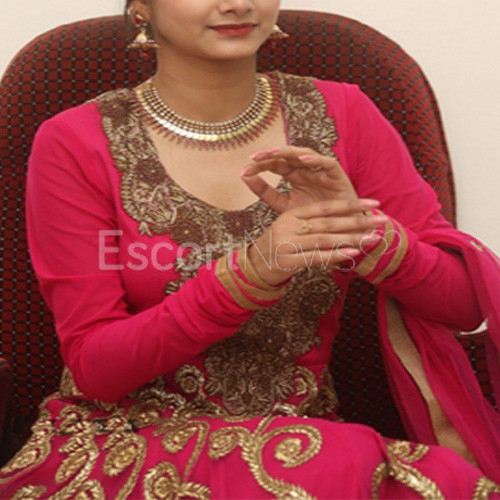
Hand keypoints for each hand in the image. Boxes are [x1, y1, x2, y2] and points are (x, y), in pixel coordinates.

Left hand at [241, 146, 357, 212]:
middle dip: (270, 155)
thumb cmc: (313, 218)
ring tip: (273, 153)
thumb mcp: (284, 206)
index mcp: (293, 175)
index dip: (259, 166)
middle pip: (286, 157)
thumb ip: (266, 192)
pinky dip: (316, 160)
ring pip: (304, 155)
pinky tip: (302, 159)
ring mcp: (321, 171)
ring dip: (289, 152)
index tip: (244, 171)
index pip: (274, 165)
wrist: (338, 233)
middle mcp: (306, 170)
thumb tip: (244, 176)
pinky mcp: (337, 175)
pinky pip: (327, 163)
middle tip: (254, 157)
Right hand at [249, 198, 385, 285]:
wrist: (253, 268)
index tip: (374, 204)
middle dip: (358, 220)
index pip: (325, 208)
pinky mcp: (286, 261)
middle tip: (382, 220)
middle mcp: (288, 226)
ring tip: (373, 238)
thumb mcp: (292, 230)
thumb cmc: (279, 247)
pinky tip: (352, 254)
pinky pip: (315, 257)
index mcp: (291, 215)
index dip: (350, 205)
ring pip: (324, 239)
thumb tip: (344, 220)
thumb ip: (314, 224)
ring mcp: (286, 243)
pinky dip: (334, 255)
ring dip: (351, 238)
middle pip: (328, 222)